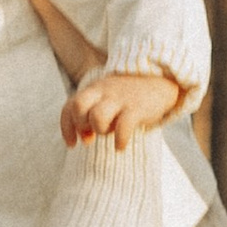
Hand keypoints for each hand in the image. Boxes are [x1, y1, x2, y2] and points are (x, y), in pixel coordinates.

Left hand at [65, 68, 181, 151]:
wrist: (159, 80)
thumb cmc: (128, 96)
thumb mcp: (106, 98)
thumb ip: (91, 113)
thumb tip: (85, 138)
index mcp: (94, 90)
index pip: (69, 106)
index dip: (67, 128)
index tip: (73, 144)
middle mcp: (104, 92)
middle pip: (78, 107)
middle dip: (82, 125)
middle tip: (93, 133)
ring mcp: (120, 99)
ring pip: (98, 117)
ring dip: (101, 130)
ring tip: (110, 132)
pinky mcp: (137, 108)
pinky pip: (123, 127)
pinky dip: (119, 141)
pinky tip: (121, 146)